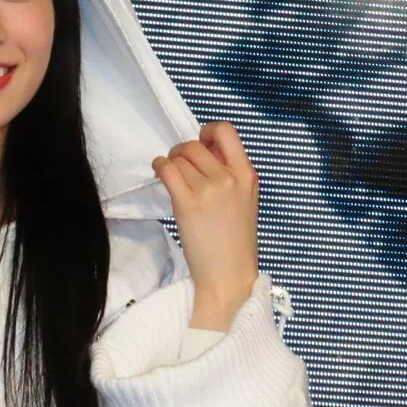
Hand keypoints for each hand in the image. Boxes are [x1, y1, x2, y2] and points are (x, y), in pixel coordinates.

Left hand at [151, 121, 259, 330]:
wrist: (228, 276)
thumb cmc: (234, 241)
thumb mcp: (245, 200)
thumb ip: (230, 174)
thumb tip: (204, 150)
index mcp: (247, 175)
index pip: (226, 131)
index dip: (207, 132)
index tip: (201, 145)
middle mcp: (230, 178)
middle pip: (195, 145)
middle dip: (182, 151)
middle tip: (178, 165)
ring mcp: (209, 190)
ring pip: (179, 158)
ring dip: (170, 162)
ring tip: (171, 175)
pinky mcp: (188, 203)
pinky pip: (167, 170)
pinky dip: (159, 167)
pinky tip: (160, 173)